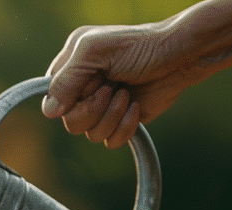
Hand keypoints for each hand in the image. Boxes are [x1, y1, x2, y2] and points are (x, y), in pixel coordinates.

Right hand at [42, 22, 210, 148]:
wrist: (181, 58)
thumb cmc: (141, 46)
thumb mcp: (95, 51)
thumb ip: (67, 79)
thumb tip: (50, 112)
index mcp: (72, 66)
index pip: (51, 98)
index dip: (69, 100)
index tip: (91, 87)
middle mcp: (84, 89)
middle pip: (70, 121)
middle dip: (94, 109)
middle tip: (112, 88)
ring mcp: (102, 107)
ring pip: (90, 135)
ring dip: (111, 116)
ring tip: (126, 94)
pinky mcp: (120, 121)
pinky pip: (110, 142)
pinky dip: (125, 128)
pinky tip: (136, 107)